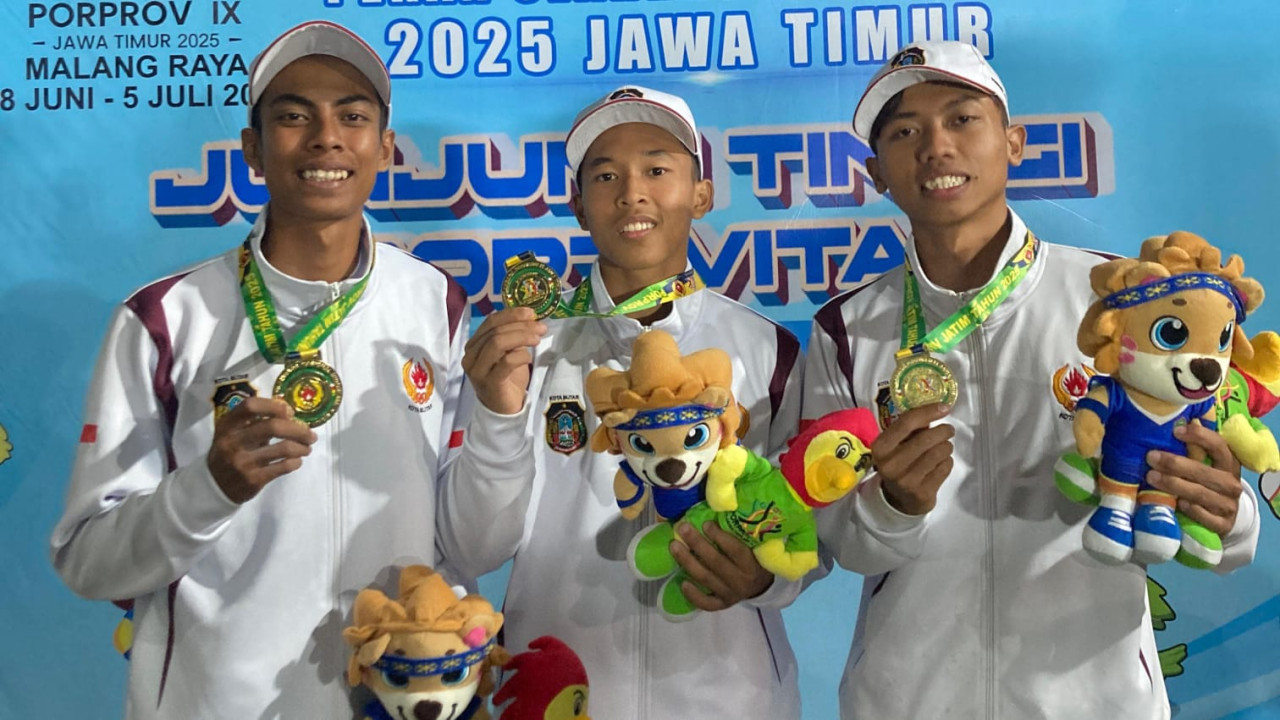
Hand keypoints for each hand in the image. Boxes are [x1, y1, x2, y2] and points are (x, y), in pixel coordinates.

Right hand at [207, 397, 315, 503]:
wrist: (214, 487)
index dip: (274, 406)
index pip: (250, 406)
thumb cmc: (230, 453)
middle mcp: (233, 442)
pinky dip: (296, 462)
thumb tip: (289, 412)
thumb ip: (254, 422)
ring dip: (302, 446)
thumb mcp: (232, 434)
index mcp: (227, 426)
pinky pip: (283, 467)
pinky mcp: (253, 480)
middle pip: (273, 427)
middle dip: (298, 429)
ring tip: (307, 447)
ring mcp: (243, 462)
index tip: (290, 412)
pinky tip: (297, 460)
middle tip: (310, 434)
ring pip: (283, 448)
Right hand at [461, 307, 546, 414]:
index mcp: (474, 344)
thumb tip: (529, 317)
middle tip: (541, 327)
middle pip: (495, 331)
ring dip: (521, 337)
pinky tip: (529, 357)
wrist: (503, 410)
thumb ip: (512, 336)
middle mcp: (471, 355)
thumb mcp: (510, 353)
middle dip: (521, 326)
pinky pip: (506, 362)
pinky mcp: (489, 382)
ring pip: (498, 343)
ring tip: (537, 339)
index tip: (531, 313)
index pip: (490, 322)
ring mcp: (478, 370)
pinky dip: (521, 356)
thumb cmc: (507, 379)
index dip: (511, 314)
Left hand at [670, 521, 772, 611]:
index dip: (720, 537)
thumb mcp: (753, 547)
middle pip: (716, 562)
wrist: (761, 586)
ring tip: (674, 546)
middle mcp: (741, 581)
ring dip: (688, 562)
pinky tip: (682, 583)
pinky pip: (706, 603)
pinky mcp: (722, 604)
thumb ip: (739, 536)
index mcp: (751, 565)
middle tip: (682, 528)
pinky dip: (693, 595)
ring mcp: (730, 595)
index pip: (735, 550)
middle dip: (697, 543)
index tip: (705, 523)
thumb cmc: (754, 560)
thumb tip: (716, 513)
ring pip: (706, 579)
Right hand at [873, 403, 954, 514]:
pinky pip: (945, 467)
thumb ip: (911, 428)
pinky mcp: (922, 492)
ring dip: (947, 447)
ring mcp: (906, 480)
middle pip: (926, 438)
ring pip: (939, 452)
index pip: (906, 423)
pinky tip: (941, 463)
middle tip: (948, 430)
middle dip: (943, 431)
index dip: (928, 412)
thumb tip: (937, 408)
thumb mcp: (896, 445)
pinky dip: (947, 462)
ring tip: (944, 448)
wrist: (899, 499)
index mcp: (880, 447)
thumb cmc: (899, 463)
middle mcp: (890, 464)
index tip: (944, 407)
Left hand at [1146, 421, 1242, 535]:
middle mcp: (1232, 483)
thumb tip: (1161, 433)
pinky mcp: (1224, 525)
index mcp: (1228, 464)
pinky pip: (1206, 517)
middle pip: (1204, 471)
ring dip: (1175, 485)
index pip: (1218, 446)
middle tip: (1151, 457)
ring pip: (1201, 494)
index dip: (1199, 436)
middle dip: (1175, 464)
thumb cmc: (1203, 485)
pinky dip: (1191, 510)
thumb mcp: (1202, 468)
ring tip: (1151, 477)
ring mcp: (1229, 506)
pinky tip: (1176, 503)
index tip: (1176, 431)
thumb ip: (1189, 454)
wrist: (1219, 519)